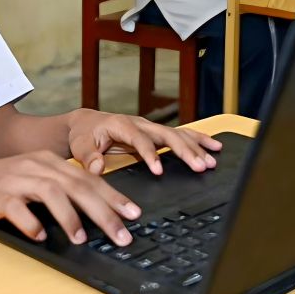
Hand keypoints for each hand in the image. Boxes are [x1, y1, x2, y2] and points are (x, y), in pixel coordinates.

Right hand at [0, 151, 142, 245]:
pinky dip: (31, 222)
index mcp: (50, 162)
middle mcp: (36, 166)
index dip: (114, 196)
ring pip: (51, 193)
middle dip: (103, 211)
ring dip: (70, 217)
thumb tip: (97, 212)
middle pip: (77, 186)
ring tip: (82, 239)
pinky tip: (40, 235)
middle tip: (122, 234)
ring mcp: (16, 179)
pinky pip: (17, 208)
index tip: (134, 214)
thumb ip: (62, 190)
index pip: (89, 179)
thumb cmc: (2, 185)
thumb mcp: (35, 180)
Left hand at [64, 108, 221, 176]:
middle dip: (184, 151)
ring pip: (177, 134)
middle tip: (200, 166)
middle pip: (166, 135)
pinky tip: (214, 146)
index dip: (150, 154)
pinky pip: (180, 134)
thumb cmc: (83, 135)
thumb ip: (88, 157)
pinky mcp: (156, 132)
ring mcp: (150, 127)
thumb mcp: (80, 146)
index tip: (158, 170)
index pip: (139, 139)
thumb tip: (97, 168)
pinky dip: (198, 140)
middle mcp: (140, 123)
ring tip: (212, 160)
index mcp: (122, 125)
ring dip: (196, 147)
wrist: (87, 122)